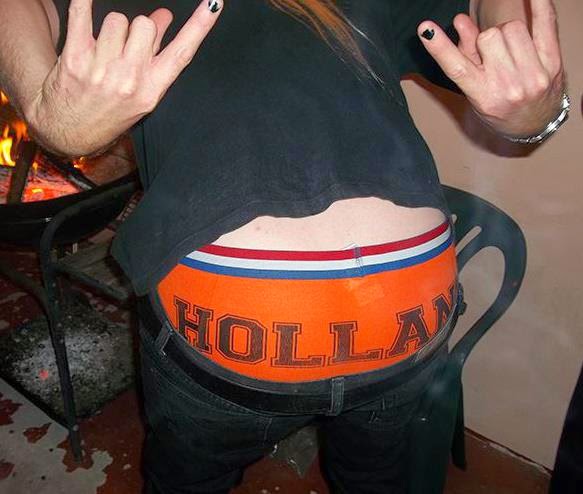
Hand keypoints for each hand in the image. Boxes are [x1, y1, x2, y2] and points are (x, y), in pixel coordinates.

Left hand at [26, 0, 222, 156]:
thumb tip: (164, 17)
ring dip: (111, 28)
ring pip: (116, 19)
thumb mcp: (140, 92)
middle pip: (144, 25)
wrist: (71, 132)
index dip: (200, 26)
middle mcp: (129, 80)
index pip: (182, 53)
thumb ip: (154, 55)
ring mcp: (102, 70)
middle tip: (127, 45)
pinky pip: (82, 12)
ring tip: (105, 48)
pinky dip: (84, 2)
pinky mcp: (75, 58)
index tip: (214, 4)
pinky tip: (86, 3)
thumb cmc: (110, 111)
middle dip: (137, 29)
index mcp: (152, 90)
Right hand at [418, 0, 564, 138]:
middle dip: (487, 39)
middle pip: (489, 36)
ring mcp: (532, 75)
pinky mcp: (553, 62)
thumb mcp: (475, 90)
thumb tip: (460, 21)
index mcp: (483, 95)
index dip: (440, 47)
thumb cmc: (499, 106)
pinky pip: (546, 21)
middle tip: (493, 54)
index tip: (425, 29)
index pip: (457, 68)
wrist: (533, 123)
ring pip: (512, 27)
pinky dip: (539, 4)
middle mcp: (508, 87)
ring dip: (508, 33)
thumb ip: (466, 56)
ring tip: (511, 49)